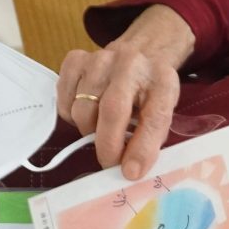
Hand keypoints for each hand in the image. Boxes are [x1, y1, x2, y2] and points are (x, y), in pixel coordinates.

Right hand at [55, 4, 195, 178]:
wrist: (139, 55)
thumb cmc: (150, 92)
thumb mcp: (162, 112)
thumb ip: (150, 139)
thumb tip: (130, 170)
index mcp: (162, 79)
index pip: (153, 117)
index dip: (141, 149)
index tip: (130, 172)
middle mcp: (130, 63)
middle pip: (111, 111)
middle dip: (107, 146)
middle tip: (109, 163)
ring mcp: (100, 59)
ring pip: (82, 109)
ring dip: (89, 131)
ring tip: (102, 130)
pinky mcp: (76, 59)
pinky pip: (65, 100)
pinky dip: (71, 116)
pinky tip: (88, 112)